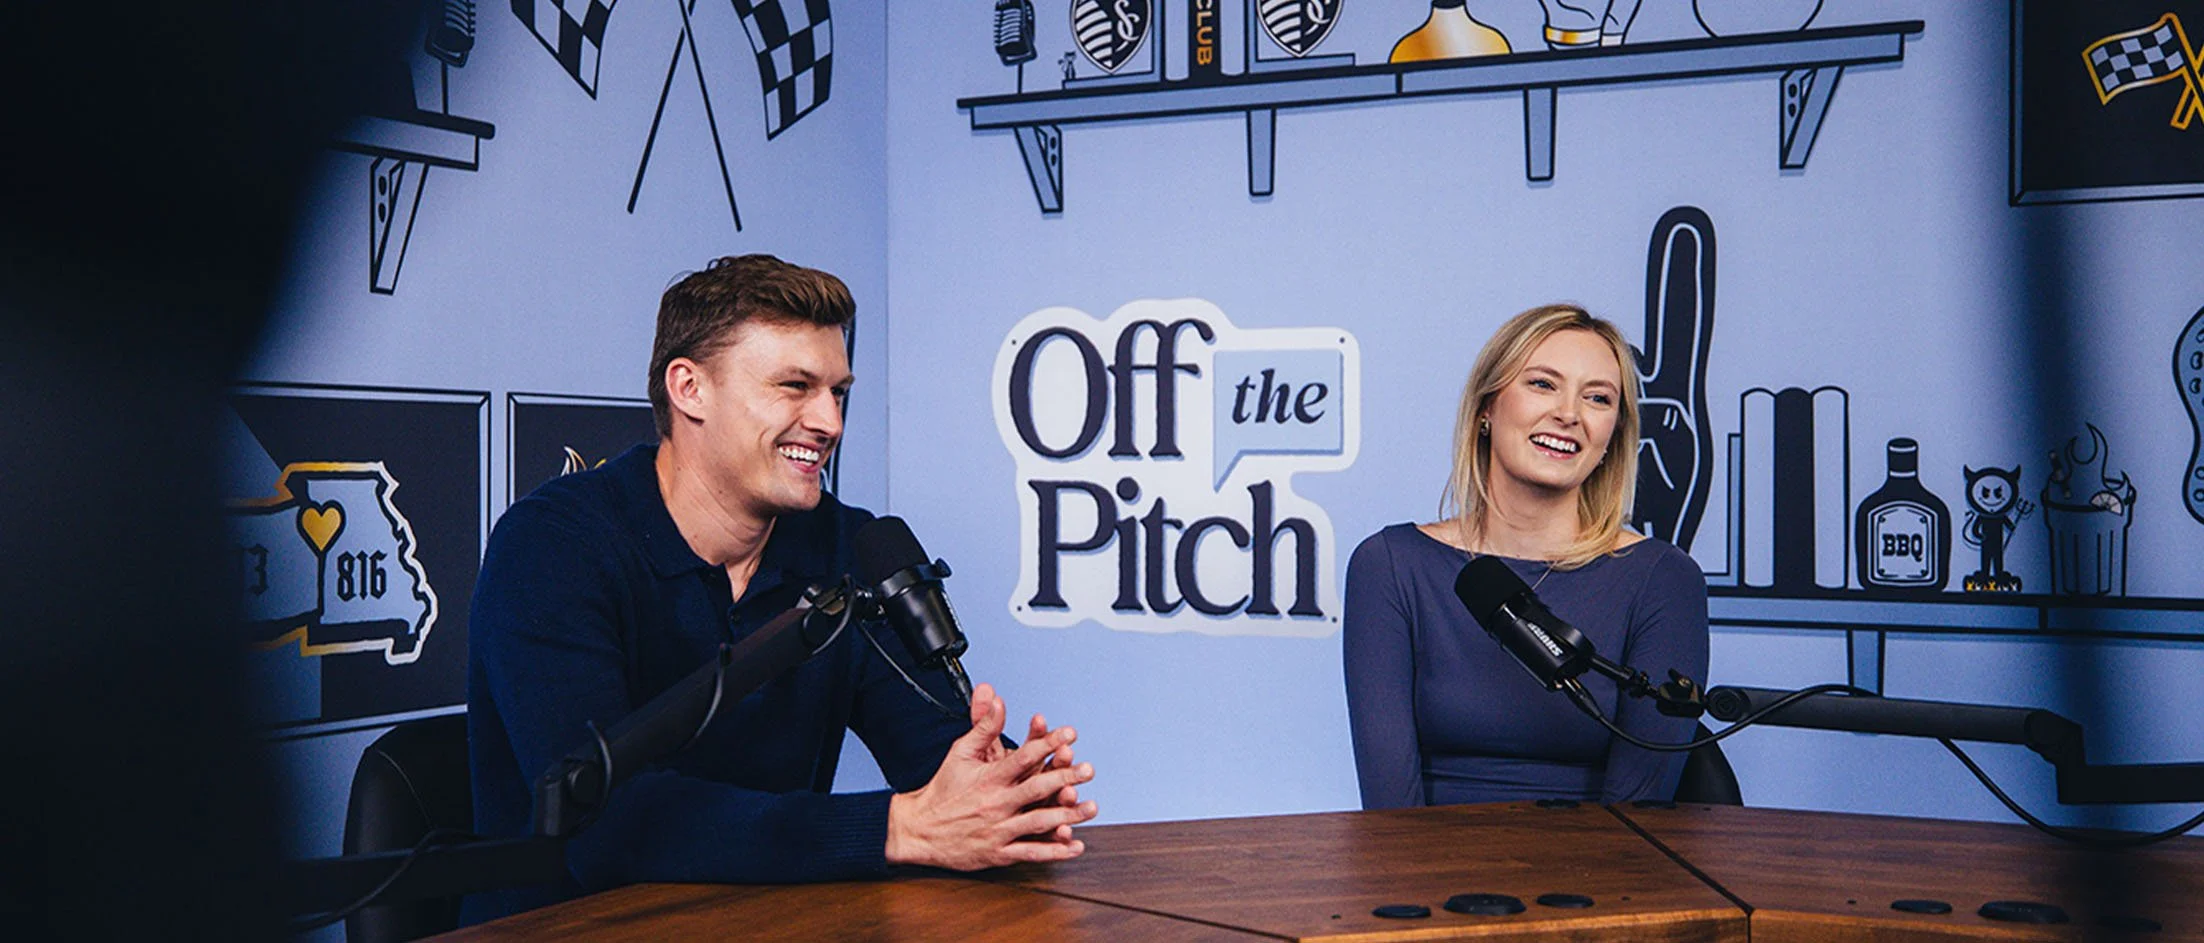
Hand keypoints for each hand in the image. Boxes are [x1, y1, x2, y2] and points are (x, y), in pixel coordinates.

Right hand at [885, 683, 1097, 869]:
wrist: (919, 829)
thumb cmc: (943, 788)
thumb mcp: (961, 752)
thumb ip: (983, 725)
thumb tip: (996, 697)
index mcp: (989, 778)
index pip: (1023, 757)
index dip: (1047, 743)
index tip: (1069, 734)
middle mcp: (996, 803)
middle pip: (1036, 788)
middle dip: (1065, 778)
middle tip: (1088, 769)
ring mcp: (998, 830)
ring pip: (1038, 822)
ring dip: (1067, 815)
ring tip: (1091, 806)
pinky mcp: (998, 853)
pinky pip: (1030, 853)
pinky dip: (1054, 852)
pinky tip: (1074, 845)